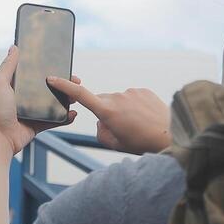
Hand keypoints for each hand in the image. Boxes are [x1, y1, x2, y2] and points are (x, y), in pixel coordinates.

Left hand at [0, 46, 79, 153]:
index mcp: (15, 86)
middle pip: (48, 87)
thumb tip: (14, 47)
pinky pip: (55, 120)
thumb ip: (8, 66)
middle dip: (63, 83)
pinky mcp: (38, 124)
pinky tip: (73, 113)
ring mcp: (32, 112)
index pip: (35, 73)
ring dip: (66, 99)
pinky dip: (65, 117)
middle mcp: (24, 97)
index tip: (62, 63)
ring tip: (77, 96)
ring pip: (54, 102)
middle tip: (75, 80)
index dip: (48, 68)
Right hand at [46, 77, 170, 153]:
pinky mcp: (143, 90)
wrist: (170, 135)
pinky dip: (135, 106)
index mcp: (107, 111)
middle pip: (101, 102)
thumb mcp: (115, 144)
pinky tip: (145, 117)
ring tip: (137, 124)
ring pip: (118, 100)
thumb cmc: (141, 143)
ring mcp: (131, 92)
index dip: (64, 86)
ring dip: (122, 110)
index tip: (52, 78)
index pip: (80, 95)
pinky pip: (132, 97)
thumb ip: (101, 132)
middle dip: (105, 111)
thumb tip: (101, 121)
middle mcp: (117, 98)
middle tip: (120, 127)